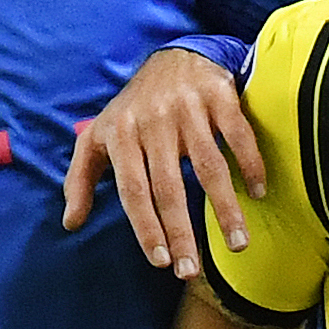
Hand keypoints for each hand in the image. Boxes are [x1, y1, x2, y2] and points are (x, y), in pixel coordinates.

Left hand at [60, 46, 263, 275]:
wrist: (171, 57)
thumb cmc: (133, 109)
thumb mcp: (98, 138)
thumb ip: (80, 179)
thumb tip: (71, 222)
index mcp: (122, 136)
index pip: (133, 191)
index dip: (147, 228)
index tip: (161, 262)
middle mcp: (153, 122)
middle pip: (169, 187)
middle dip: (181, 233)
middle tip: (192, 272)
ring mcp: (187, 108)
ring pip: (209, 165)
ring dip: (225, 209)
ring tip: (237, 244)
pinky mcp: (219, 95)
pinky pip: (237, 134)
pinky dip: (250, 164)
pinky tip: (257, 192)